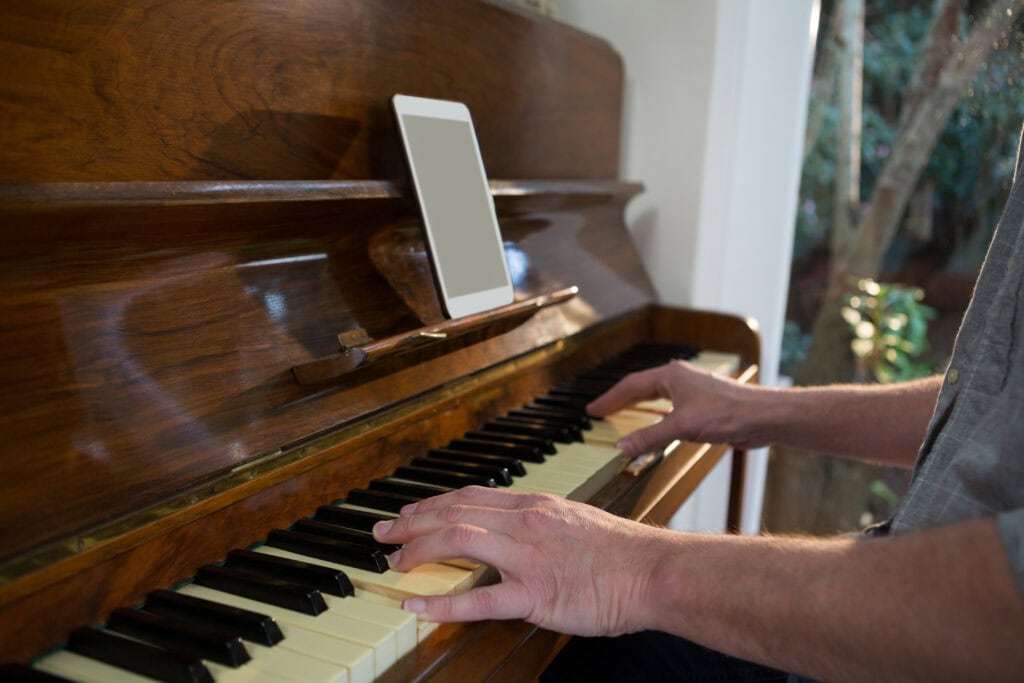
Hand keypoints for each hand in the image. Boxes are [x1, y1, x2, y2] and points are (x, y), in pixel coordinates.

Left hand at [372, 486, 668, 635]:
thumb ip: (537, 522)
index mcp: (534, 505)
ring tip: (394, 563)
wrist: (653, 571)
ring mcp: (528, 558)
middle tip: (383, 535)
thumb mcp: (572, 520)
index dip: (432, 504)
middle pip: (454, 514)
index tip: (409, 514)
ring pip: (458, 542)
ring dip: (419, 550)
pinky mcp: (536, 595)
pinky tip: (415, 605)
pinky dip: (442, 603)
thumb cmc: (620, 551)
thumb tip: (508, 528)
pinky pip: (479, 599)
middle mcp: (525, 524)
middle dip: (411, 523)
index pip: (469, 497)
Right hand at [587, 359, 765, 456]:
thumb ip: (649, 437)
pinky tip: (655, 425)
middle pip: (641, 388)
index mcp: (671, 375)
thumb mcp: (682, 427)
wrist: (764, 417)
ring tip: (620, 416)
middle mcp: (680, 379)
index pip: (630, 385)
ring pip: (656, 397)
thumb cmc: (729, 413)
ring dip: (637, 407)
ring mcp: (692, 391)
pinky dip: (656, 416)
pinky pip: (670, 408)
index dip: (609, 398)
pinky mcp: (702, 406)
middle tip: (600, 412)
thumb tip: (622, 445)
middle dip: (619, 400)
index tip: (592, 409)